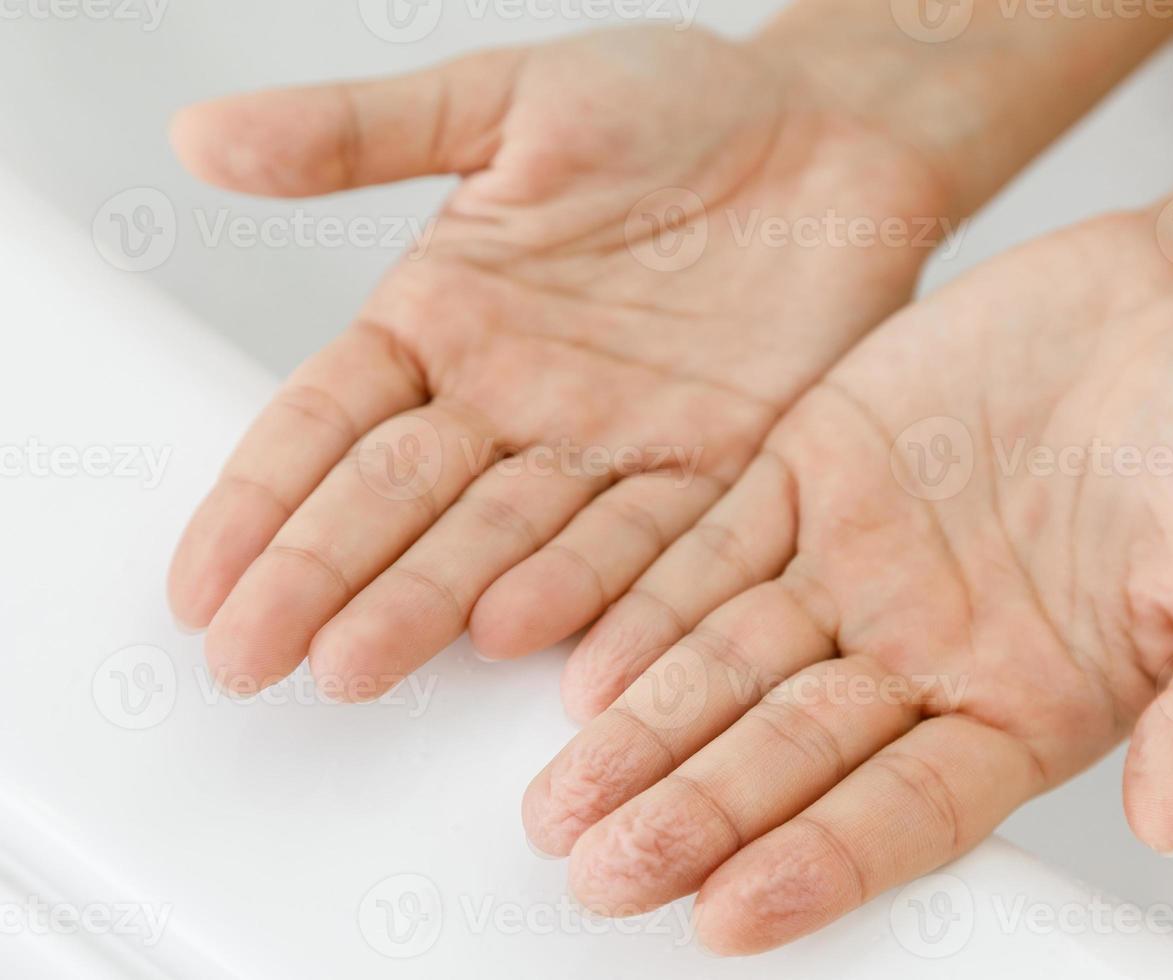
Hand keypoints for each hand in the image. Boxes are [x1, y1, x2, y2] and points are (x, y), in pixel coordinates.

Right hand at [165, 25, 949, 695]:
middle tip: (253, 661)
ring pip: (502, 541)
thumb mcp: (506, 99)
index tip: (199, 588)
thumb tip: (202, 136)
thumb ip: (359, 133)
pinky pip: (644, 545)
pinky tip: (526, 642)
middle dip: (320, 581)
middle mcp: (511, 404)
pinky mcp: (709, 475)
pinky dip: (590, 591)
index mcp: (442, 323)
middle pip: (396, 503)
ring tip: (358, 664)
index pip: (324, 428)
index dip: (258, 506)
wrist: (831, 133)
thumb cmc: (677, 102)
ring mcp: (606, 449)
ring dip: (429, 603)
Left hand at [524, 213, 1172, 952]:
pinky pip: (716, 542)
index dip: (821, 859)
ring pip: (731, 661)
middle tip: (599, 870)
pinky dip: (653, 597)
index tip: (731, 911)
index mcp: (1025, 707)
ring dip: (645, 728)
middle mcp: (922, 653)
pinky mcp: (812, 470)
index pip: (907, 809)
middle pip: (788, 751)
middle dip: (693, 812)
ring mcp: (857, 565)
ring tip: (563, 799)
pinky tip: (589, 659)